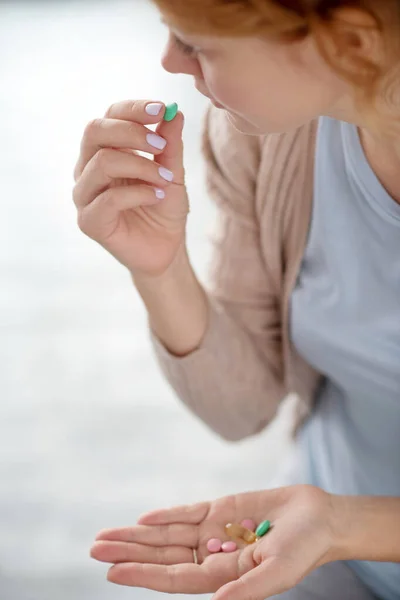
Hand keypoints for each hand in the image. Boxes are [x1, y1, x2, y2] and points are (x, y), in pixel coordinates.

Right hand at [72, 99, 188, 276]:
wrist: (166, 250)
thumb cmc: (164, 210)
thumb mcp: (173, 174)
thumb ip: (170, 145)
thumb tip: (174, 112)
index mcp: (105, 150)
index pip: (109, 116)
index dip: (133, 109)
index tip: (162, 110)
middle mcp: (88, 169)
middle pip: (95, 131)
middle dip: (132, 132)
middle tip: (162, 146)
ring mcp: (84, 195)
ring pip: (102, 162)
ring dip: (141, 166)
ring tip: (166, 180)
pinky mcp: (89, 221)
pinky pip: (108, 198)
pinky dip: (138, 193)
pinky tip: (156, 197)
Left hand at [91, 485, 338, 597]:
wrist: (319, 518)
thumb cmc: (304, 550)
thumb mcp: (278, 573)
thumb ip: (246, 590)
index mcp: (221, 577)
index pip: (173, 578)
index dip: (142, 574)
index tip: (111, 570)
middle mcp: (211, 555)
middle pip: (162, 555)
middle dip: (128, 552)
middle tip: (93, 548)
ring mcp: (214, 531)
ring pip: (168, 533)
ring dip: (137, 534)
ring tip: (106, 535)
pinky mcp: (221, 508)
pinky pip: (187, 512)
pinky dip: (165, 515)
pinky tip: (144, 518)